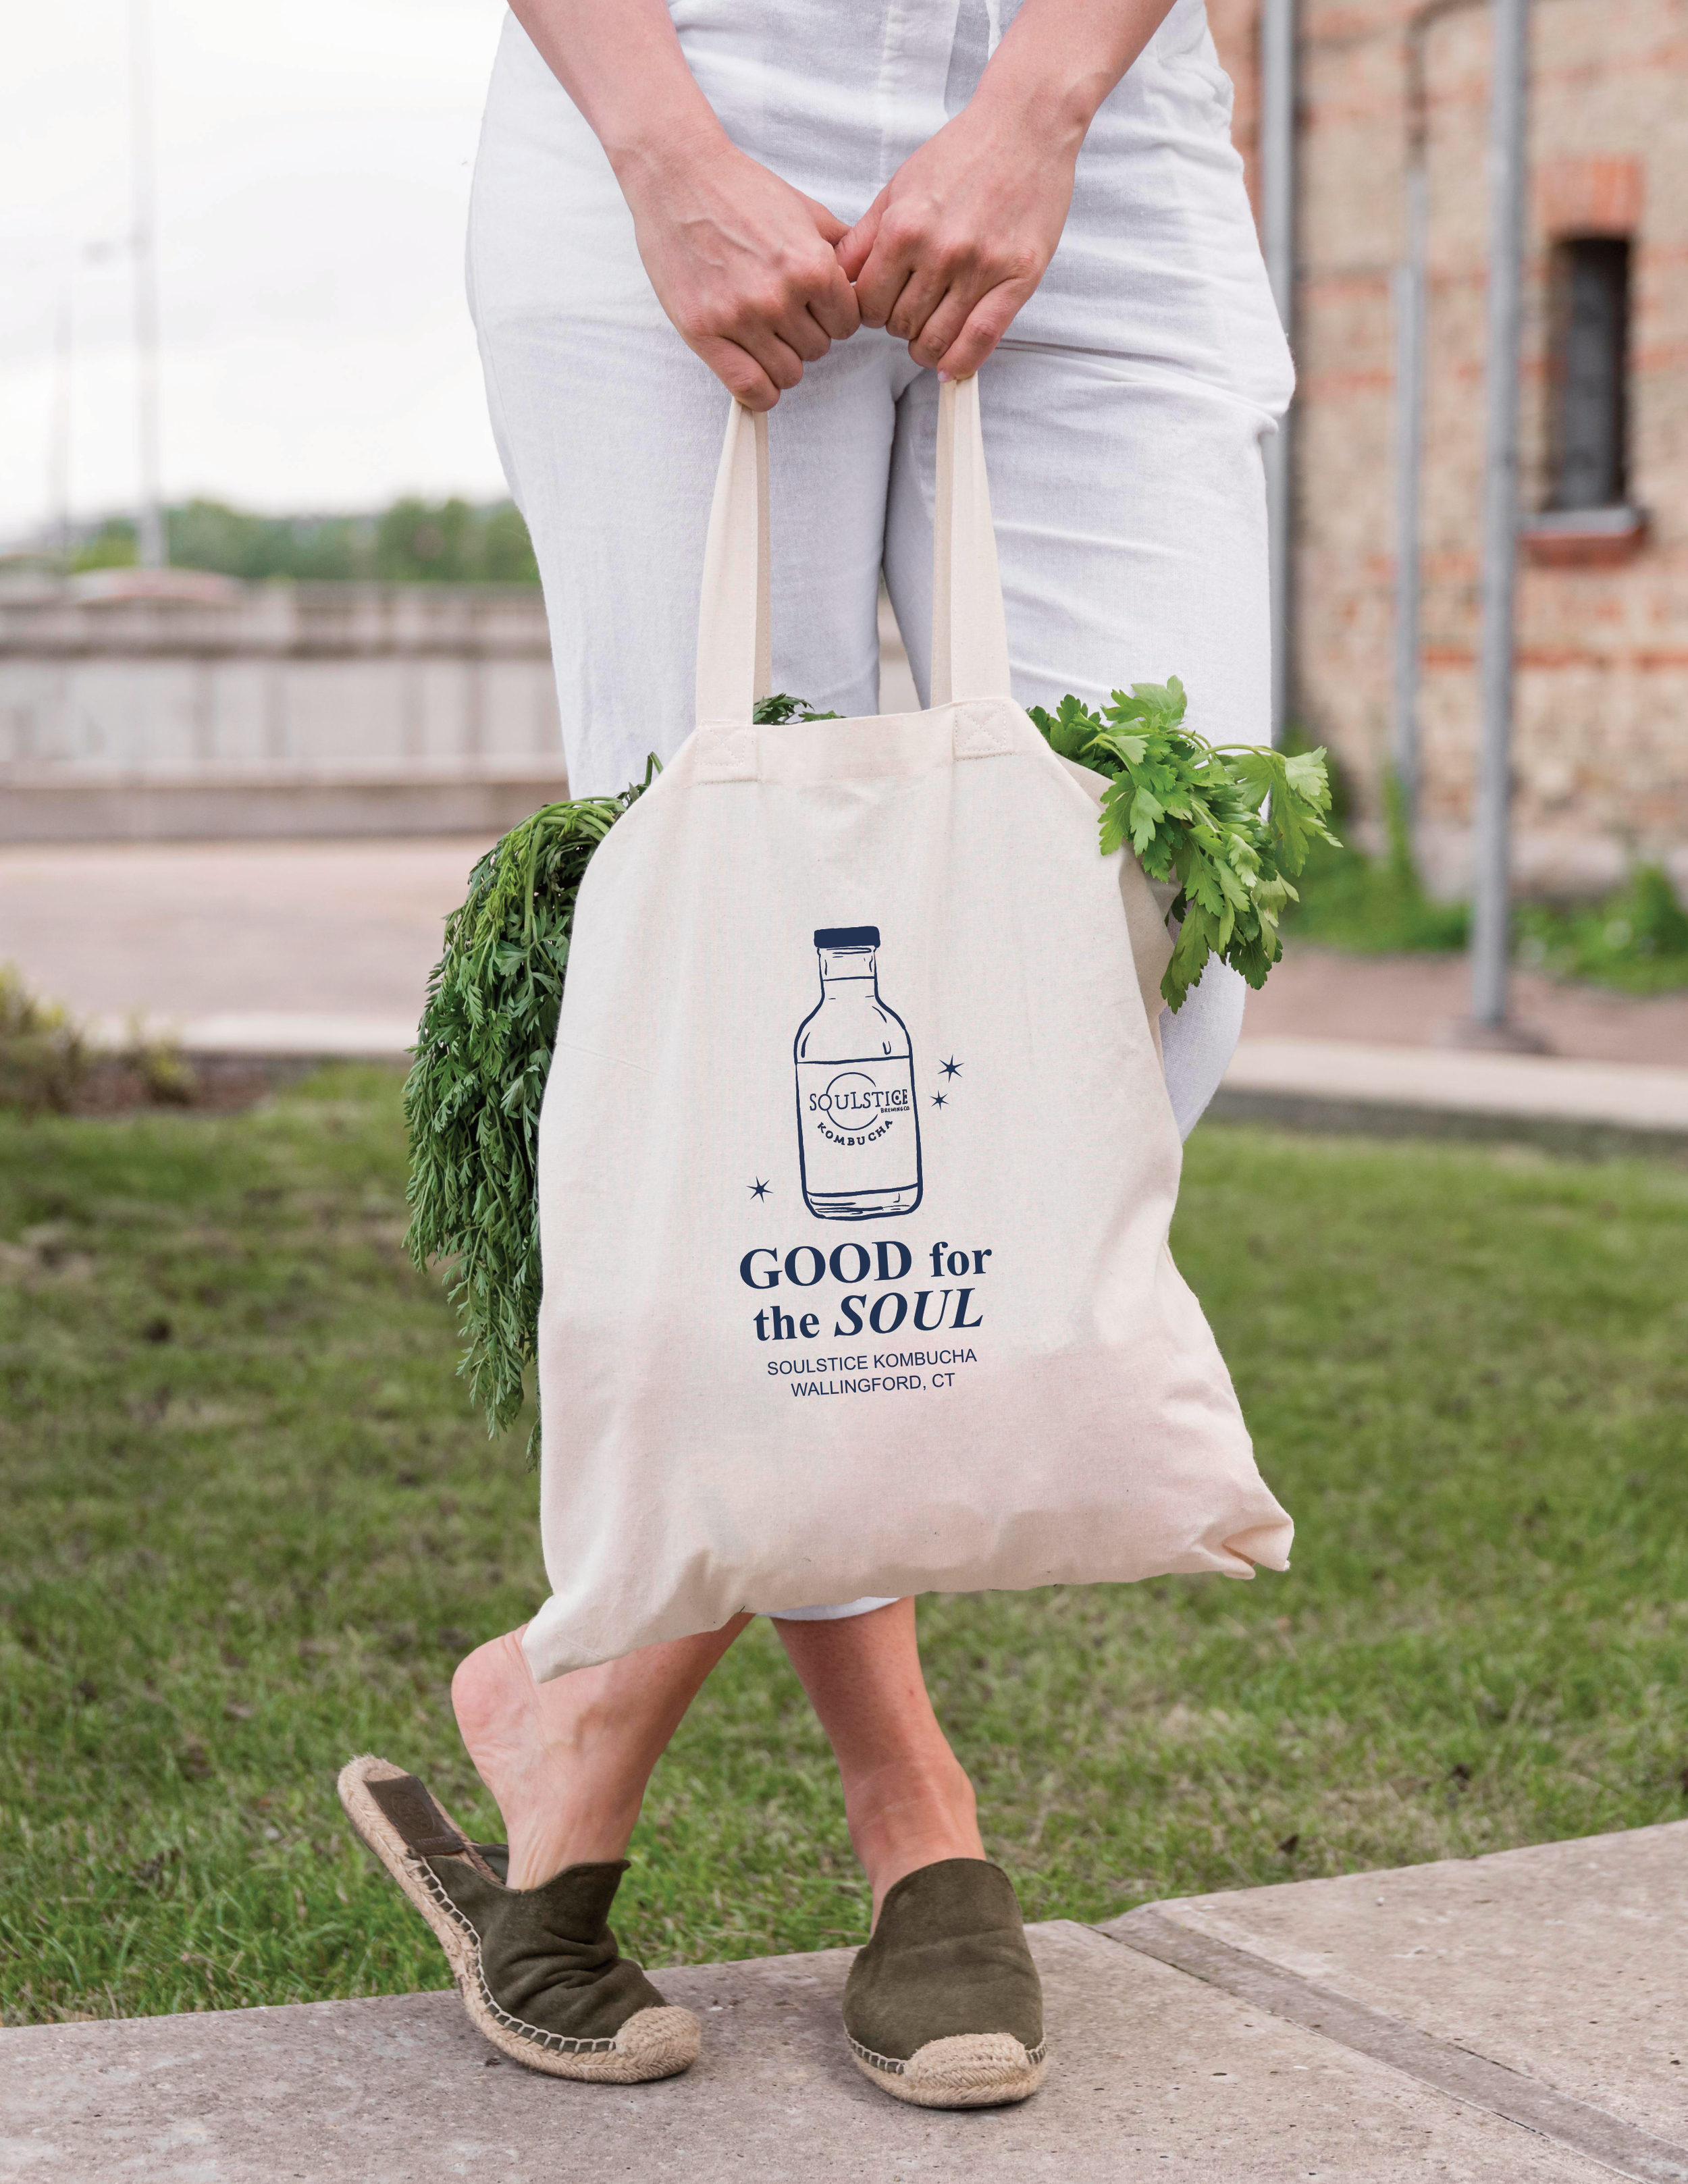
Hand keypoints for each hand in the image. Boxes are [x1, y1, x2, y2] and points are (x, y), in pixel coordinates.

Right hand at [616, 129, 861, 408]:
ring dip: (781, 359)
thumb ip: (838, 248)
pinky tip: (754, 368)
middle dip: (806, 334)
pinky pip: (749, 389)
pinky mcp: (704, 331)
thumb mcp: (803, 209)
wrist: (678, 174)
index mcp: (811, 266)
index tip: (815, 307)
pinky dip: (759, 390)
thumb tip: (864, 278)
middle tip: (782, 312)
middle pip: (819, 351)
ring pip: (788, 373)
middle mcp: (779, 297)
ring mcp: (740, 317)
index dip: (833, 317)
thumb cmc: (739, 188)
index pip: (847, 325)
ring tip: (763, 331)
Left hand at [837, 95, 1079, 378]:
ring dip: (927, 346)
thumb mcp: (899, 187)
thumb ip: (865, 239)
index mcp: (905, 228)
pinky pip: (981, 340)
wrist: (1025, 125)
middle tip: (911, 311)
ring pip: (936, 340)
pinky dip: (961, 363)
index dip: (870, 313)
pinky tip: (952, 366)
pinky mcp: (1018, 278)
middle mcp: (940, 251)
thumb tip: (838, 282)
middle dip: (899, 326)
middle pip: (900, 325)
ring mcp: (981, 267)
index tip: (882, 306)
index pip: (868, 304)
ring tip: (930, 333)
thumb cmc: (962, 152)